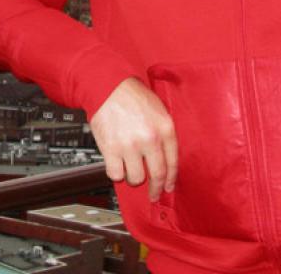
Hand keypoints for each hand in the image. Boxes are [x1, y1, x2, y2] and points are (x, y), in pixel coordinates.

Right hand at [89, 77, 177, 201]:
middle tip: (153, 194)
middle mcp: (149, 139)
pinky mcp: (111, 149)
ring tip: (130, 169)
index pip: (173, 163)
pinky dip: (116, 173)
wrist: (108, 86)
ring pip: (135, 178)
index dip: (171, 179)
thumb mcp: (158, 110)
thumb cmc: (132, 95)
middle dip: (156, 189)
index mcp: (165, 128)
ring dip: (133, 177)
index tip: (167, 187)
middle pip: (157, 175)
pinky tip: (116, 165)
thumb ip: (163, 134)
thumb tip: (165, 159)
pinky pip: (115, 174)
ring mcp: (130, 145)